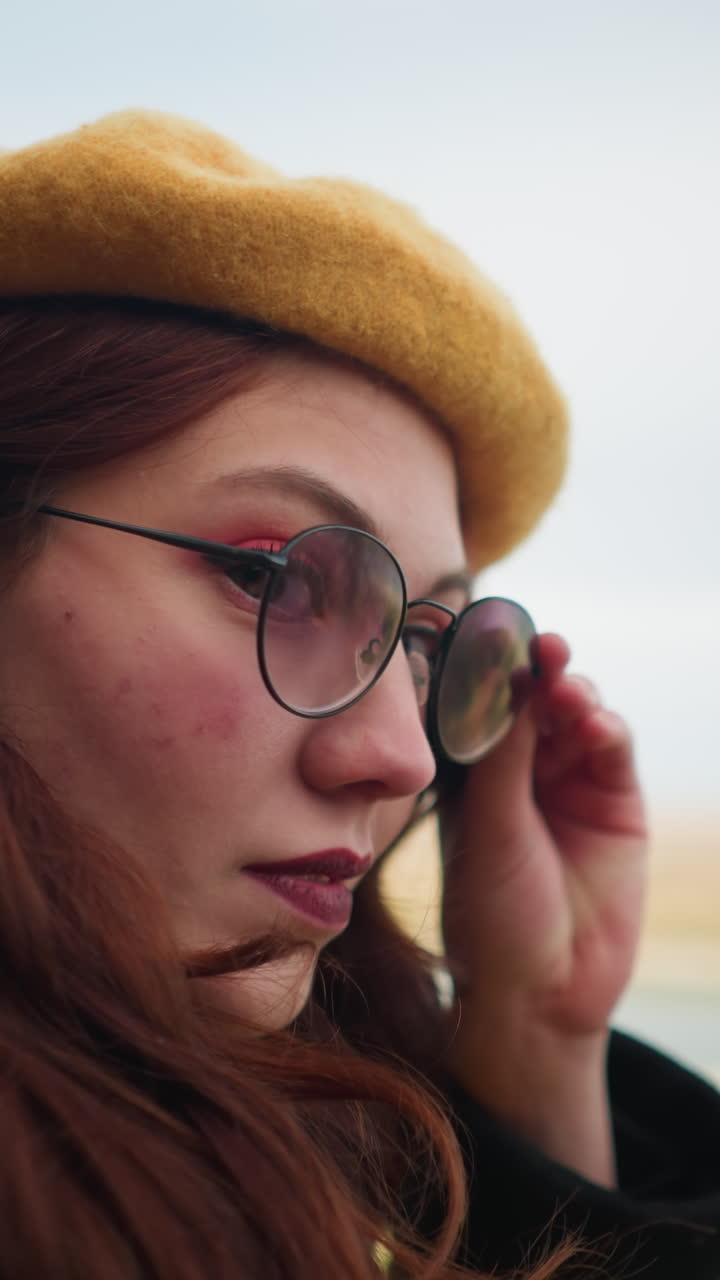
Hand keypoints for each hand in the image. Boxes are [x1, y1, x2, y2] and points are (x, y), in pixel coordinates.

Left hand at [438, 633, 647, 1181]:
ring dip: (572, 694)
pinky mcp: (614, 802)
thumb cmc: (491, 914)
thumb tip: (513, 681)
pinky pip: (611, 747)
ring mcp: (567, 783)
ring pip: (573, 714)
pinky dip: (605, 726)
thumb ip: (502, 756)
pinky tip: (592, 723)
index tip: (491, 634)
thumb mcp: (486, 827)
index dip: (487, 667)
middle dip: (536, 669)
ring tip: (566, 693)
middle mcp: (518, 771)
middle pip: (531, 699)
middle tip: (540, 647)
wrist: (543, 992)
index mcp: (469, 775)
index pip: (479, 703)